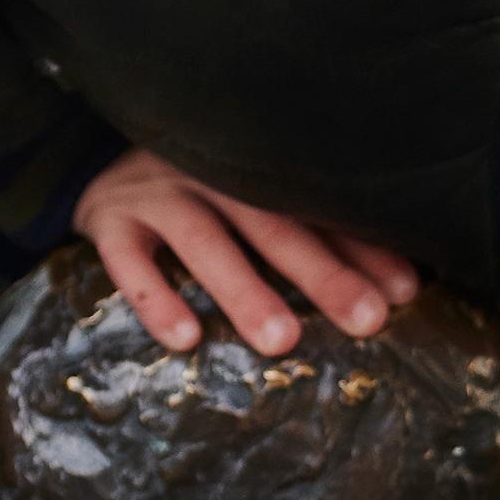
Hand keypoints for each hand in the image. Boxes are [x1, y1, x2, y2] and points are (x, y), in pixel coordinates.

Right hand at [75, 147, 418, 357]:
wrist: (93, 159)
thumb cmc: (198, 186)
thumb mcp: (250, 189)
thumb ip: (308, 221)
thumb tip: (398, 280)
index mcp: (256, 166)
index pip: (317, 206)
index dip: (364, 248)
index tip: (406, 291)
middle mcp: (210, 173)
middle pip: (272, 224)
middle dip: (323, 273)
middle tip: (368, 320)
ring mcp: (158, 194)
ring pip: (205, 243)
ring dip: (245, 291)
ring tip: (283, 341)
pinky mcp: (110, 220)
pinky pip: (129, 263)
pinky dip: (156, 300)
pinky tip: (185, 340)